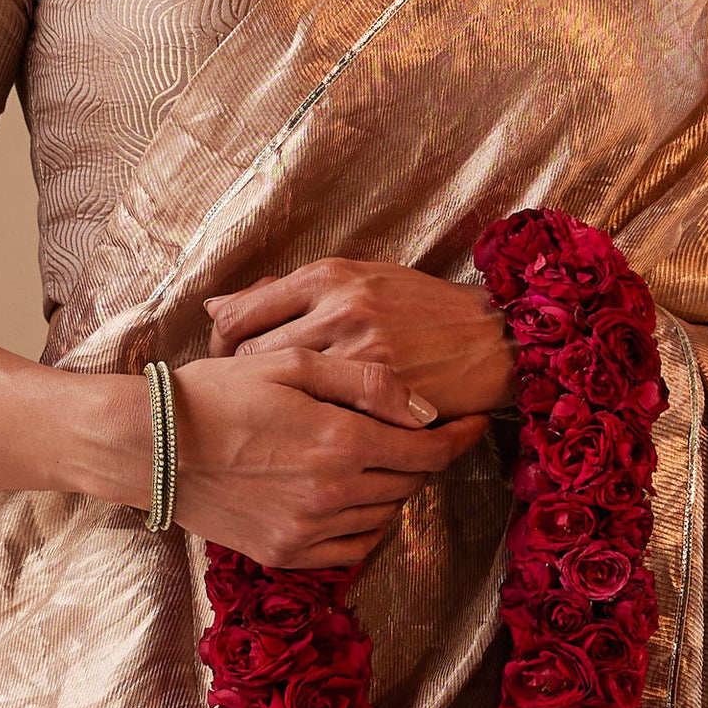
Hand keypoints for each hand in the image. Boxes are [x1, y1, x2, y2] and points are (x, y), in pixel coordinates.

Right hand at [171, 341, 489, 573]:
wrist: (151, 446)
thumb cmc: (217, 393)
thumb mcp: (292, 363)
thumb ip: (368, 383)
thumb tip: (425, 412)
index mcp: (340, 443)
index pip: (429, 450)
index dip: (460, 437)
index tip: (474, 422)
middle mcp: (332, 495)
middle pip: (410, 483)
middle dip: (422, 456)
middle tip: (414, 433)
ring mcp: (308, 531)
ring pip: (385, 516)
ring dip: (393, 488)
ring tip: (375, 459)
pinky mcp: (285, 553)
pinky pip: (352, 547)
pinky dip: (365, 524)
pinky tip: (350, 498)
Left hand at [201, 255, 517, 433]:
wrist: (491, 340)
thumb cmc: (417, 310)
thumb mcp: (355, 280)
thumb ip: (287, 293)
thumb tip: (216, 307)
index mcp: (328, 276)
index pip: (238, 314)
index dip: (222, 344)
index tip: (230, 361)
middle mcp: (341, 308)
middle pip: (250, 356)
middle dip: (241, 383)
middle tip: (251, 399)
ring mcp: (362, 352)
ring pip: (283, 392)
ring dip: (274, 409)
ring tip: (283, 416)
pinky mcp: (384, 393)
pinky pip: (322, 417)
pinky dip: (311, 429)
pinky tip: (315, 432)